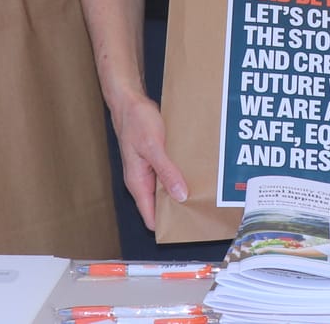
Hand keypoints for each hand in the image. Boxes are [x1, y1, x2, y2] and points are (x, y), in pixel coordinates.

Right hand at [109, 91, 187, 230]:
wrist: (130, 101)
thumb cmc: (135, 122)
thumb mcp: (153, 147)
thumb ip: (166, 172)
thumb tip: (179, 195)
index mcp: (137, 182)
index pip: (150, 217)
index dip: (165, 224)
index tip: (184, 227)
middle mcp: (142, 180)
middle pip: (160, 206)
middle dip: (177, 209)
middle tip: (199, 210)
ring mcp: (148, 170)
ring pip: (165, 190)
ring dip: (180, 191)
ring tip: (200, 192)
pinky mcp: (155, 160)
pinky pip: (168, 175)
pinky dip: (179, 176)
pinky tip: (192, 172)